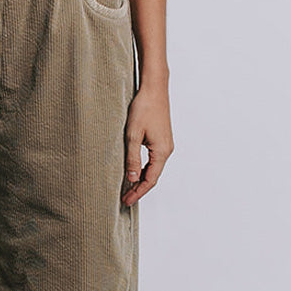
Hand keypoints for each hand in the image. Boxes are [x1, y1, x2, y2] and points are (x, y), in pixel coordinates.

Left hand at [121, 82, 172, 205]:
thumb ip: (132, 158)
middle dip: (139, 189)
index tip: (126, 201)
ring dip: (140, 179)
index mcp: (161, 151)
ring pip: (153, 169)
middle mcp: (166, 150)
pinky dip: (143, 169)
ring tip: (127, 188)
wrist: (154, 89)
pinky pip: (153, 160)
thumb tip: (131, 178)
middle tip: (124, 199)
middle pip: (153, 176)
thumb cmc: (144, 108)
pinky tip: (133, 172)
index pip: (150, 179)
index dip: (138, 192)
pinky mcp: (161, 139)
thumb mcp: (133, 135)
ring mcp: (165, 145)